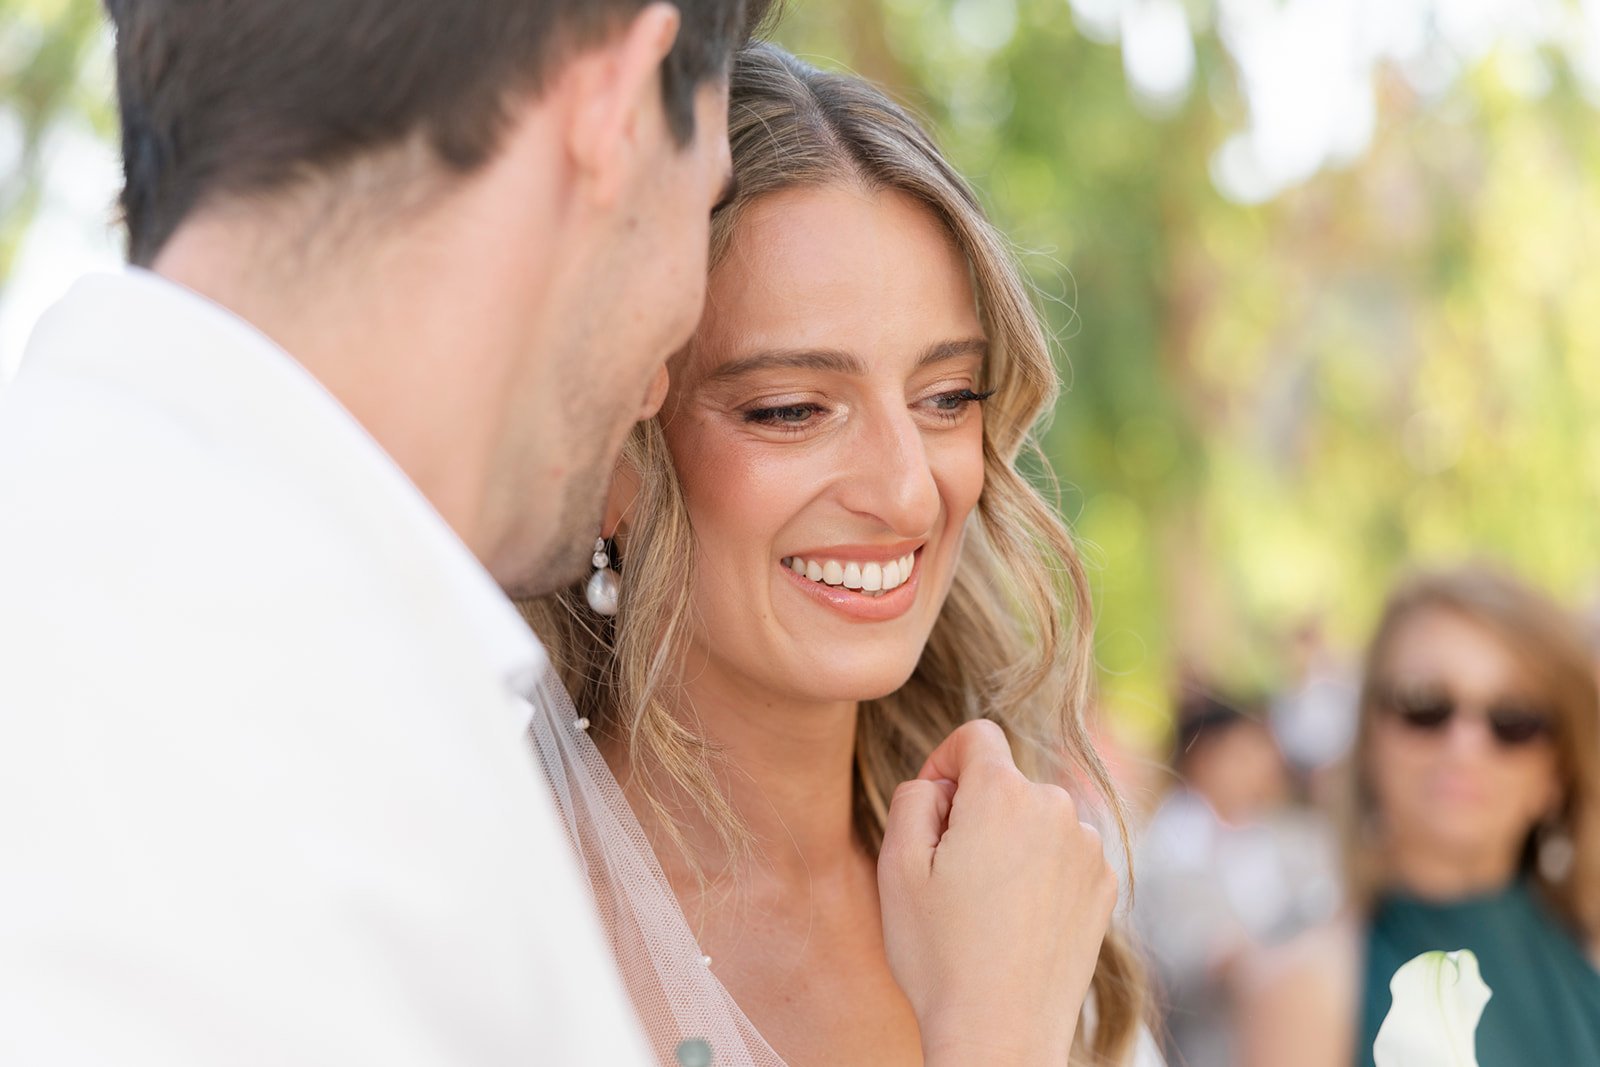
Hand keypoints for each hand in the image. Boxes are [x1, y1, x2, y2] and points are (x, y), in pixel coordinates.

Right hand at [877, 720, 1115, 1065]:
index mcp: (1004, 793)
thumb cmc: (940, 954)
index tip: (932, 807)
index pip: (976, 736)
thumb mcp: (897, 865)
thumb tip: (942, 785)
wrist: (1001, 1034)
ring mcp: (1088, 848)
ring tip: (985, 905)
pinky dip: (1040, 871)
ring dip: (1010, 841)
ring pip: (1036, 818)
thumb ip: (913, 796)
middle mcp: (1057, 807)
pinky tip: (1018, 920)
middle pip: (1006, 781)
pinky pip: (1063, 853)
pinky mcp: (1105, 886)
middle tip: (950, 874)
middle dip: (976, 810)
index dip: (944, 762)